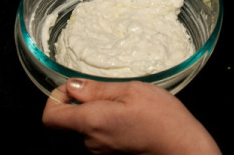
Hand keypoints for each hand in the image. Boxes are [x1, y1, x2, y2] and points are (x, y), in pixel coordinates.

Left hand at [42, 78, 220, 154]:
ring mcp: (101, 149)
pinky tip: (128, 113)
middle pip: (68, 119)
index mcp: (91, 122)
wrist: (183, 146)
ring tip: (123, 102)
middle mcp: (91, 140)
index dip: (56, 97)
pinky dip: (106, 119)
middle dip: (81, 100)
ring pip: (85, 123)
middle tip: (109, 90)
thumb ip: (96, 89)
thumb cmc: (161, 118)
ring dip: (97, 109)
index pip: (50, 117)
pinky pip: (98, 132)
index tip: (74, 87)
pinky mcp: (111, 151)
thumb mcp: (130, 91)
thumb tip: (71, 86)